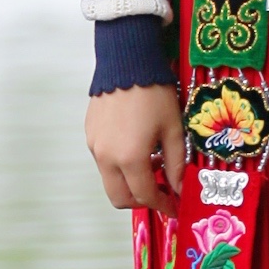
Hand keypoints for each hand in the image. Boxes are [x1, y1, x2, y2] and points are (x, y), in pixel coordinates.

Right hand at [86, 82, 185, 210]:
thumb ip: (176, 164)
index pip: (145, 196)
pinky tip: (137, 148)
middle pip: (120, 198)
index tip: (174, 207)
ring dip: (130, 183)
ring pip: (110, 181)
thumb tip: (179, 188)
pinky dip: (119, 166)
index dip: (163, 205)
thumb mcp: (173, 129)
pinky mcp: (90, 135)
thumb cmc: (154, 92)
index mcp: (130, 158)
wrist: (127, 61)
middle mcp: (107, 157)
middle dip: (142, 201)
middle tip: (162, 192)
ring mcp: (95, 146)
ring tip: (152, 164)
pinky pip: (103, 162)